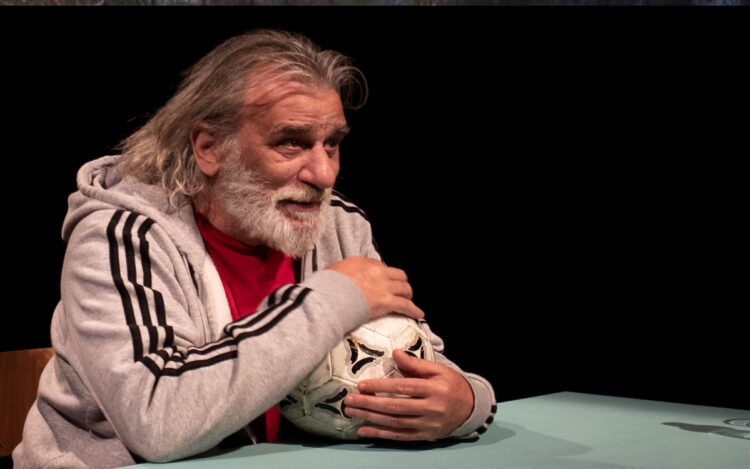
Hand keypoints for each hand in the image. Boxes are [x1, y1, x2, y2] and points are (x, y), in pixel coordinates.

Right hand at [326, 257, 423, 320]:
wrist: (330, 296)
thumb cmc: (327, 285)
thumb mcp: (333, 270)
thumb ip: (343, 271)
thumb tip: (342, 276)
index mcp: (364, 262)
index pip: (380, 266)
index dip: (384, 275)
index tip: (383, 282)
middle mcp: (377, 272)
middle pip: (399, 275)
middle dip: (401, 283)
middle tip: (400, 291)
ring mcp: (384, 287)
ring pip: (405, 288)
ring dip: (407, 295)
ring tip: (408, 301)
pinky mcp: (386, 302)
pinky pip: (405, 305)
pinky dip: (414, 310)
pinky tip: (419, 314)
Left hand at [343, 349, 473, 440]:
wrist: (471, 408)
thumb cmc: (451, 385)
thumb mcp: (438, 370)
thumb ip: (416, 364)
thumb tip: (395, 353)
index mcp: (434, 389)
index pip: (403, 387)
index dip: (381, 387)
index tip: (362, 385)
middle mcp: (430, 409)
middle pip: (395, 407)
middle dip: (370, 404)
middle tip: (349, 400)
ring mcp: (427, 425)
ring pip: (394, 423)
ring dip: (370, 418)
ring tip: (352, 411)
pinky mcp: (424, 436)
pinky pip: (399, 436)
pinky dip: (380, 434)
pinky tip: (364, 430)